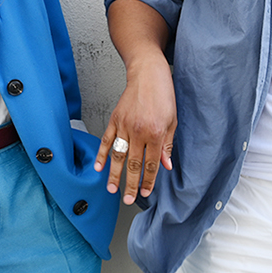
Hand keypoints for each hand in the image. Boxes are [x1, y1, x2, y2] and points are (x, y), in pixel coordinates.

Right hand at [94, 54, 175, 203]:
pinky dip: (102, 155)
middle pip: (133, 164)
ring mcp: (124, 125)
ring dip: (114, 175)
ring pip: (118, 156)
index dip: (148, 180)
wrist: (148, 73)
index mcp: (155, 133)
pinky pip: (107, 140)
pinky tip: (99, 168)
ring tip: (112, 189)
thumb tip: (166, 166)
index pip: (151, 164)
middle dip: (130, 184)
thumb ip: (167, 145)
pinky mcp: (114, 119)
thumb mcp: (172, 121)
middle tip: (127, 199)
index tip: (145, 192)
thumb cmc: (163, 95)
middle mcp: (138, 131)